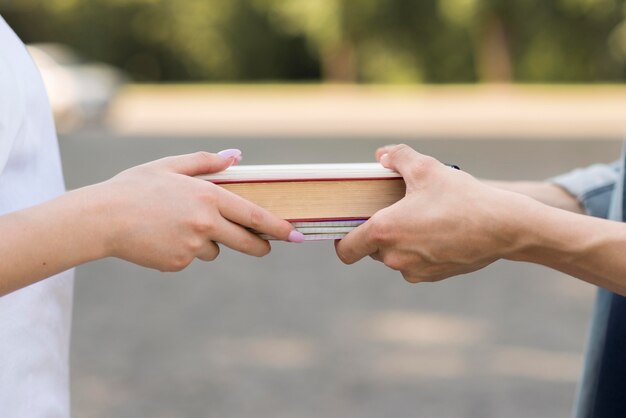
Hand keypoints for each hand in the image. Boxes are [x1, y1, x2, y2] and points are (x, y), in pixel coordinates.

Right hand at [91, 150, 302, 271]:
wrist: (101, 218)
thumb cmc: (136, 187)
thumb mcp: (170, 166)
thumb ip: (207, 162)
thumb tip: (237, 156)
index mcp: (208, 196)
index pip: (254, 215)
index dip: (278, 227)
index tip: (295, 234)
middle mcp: (206, 223)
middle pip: (247, 242)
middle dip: (260, 246)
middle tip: (264, 246)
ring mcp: (192, 246)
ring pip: (215, 250)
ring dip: (209, 243)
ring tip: (177, 226)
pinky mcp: (178, 263)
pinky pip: (192, 258)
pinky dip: (184, 251)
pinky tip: (163, 238)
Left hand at [335, 144, 523, 282]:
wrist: (504, 227)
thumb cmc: (462, 197)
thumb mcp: (426, 168)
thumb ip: (397, 157)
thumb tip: (381, 155)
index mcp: (384, 231)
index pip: (345, 249)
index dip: (342, 239)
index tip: (349, 227)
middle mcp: (394, 258)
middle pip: (371, 249)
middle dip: (379, 231)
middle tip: (396, 210)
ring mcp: (414, 271)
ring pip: (394, 256)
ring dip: (400, 241)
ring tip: (421, 218)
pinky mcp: (433, 277)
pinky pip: (414, 264)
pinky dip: (419, 251)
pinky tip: (438, 232)